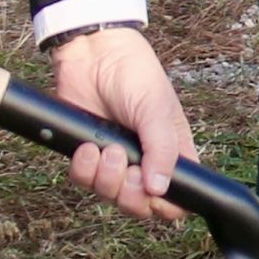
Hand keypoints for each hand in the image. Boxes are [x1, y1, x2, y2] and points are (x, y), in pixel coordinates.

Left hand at [47, 25, 196, 225]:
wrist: (94, 53)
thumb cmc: (134, 74)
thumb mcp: (156, 110)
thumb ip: (162, 150)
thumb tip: (159, 189)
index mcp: (171, 154)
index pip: (175, 199)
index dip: (164, 205)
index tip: (152, 191)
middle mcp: (144, 162)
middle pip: (140, 206)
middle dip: (130, 194)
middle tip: (128, 170)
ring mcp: (114, 160)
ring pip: (109, 196)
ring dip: (105, 178)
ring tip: (105, 149)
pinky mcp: (86, 154)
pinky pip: (83, 181)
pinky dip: (83, 169)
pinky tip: (87, 147)